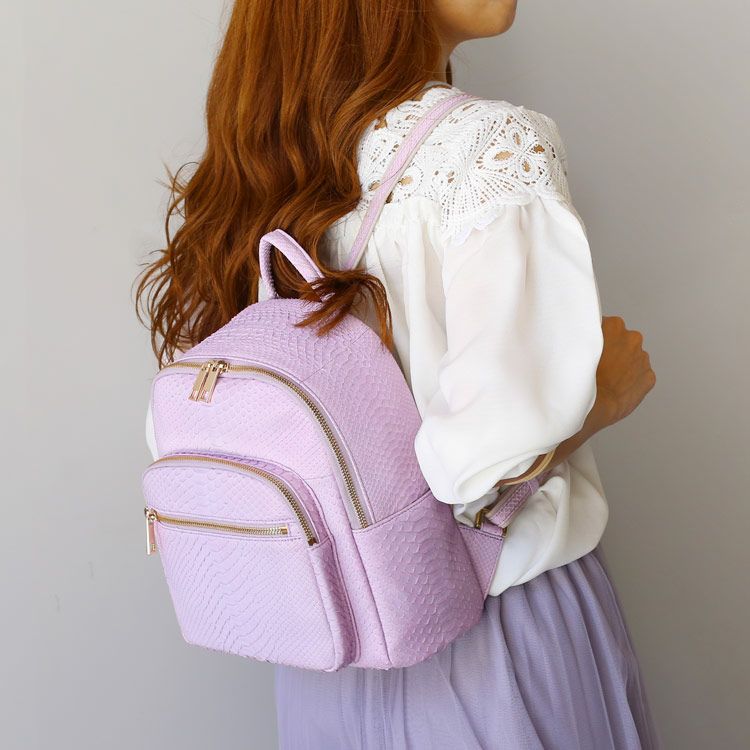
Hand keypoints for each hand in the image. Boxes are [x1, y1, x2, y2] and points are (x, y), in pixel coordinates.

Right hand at [588, 315, 656, 431]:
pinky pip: (640, 376)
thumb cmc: (580, 378)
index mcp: (614, 325)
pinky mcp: (649, 377)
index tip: (593, 349)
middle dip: (614, 350)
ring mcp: (643, 358)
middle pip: (623, 341)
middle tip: (599, 365)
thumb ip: (586, 337)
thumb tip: (584, 336)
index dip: (599, 339)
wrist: (594, 405)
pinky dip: (631, 381)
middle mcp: (632, 338)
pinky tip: (616, 388)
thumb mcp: (574, 346)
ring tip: (607, 379)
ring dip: (623, 366)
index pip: (608, 326)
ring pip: (633, 358)